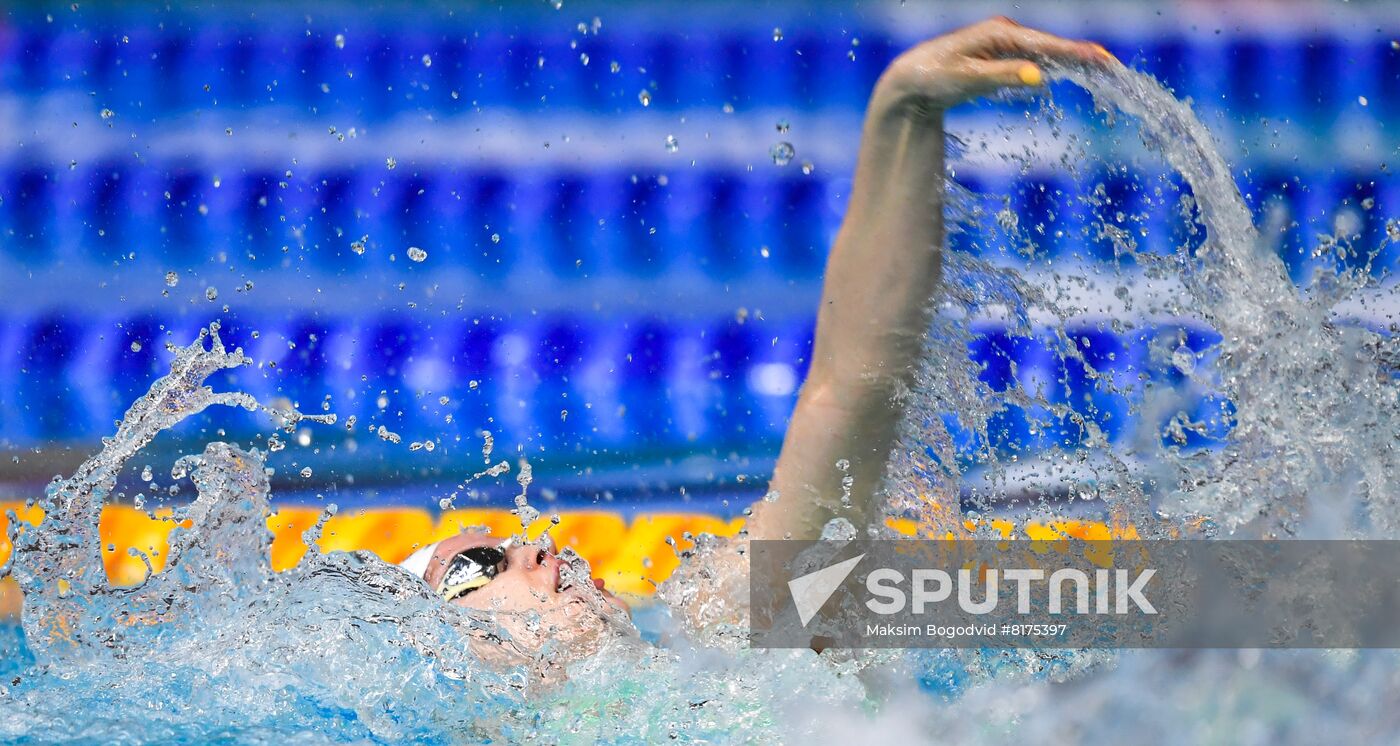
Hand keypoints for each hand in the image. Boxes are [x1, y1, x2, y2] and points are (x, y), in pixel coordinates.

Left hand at [874, 16, 1113, 114]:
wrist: (912, 80)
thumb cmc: (936, 78)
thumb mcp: (968, 79)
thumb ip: (1003, 76)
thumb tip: (1039, 78)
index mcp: (1002, 35)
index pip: (1050, 46)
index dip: (1080, 55)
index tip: (1106, 62)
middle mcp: (1007, 34)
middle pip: (1055, 46)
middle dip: (1086, 57)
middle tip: (1116, 69)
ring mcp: (1006, 45)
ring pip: (1049, 53)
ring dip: (1076, 62)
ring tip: (1106, 72)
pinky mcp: (1002, 57)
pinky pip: (1037, 61)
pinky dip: (1058, 67)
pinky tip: (1074, 73)